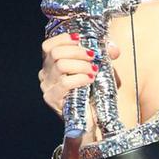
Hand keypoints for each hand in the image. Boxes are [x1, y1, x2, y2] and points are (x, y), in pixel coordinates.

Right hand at [39, 32, 120, 158]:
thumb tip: (113, 49)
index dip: (64, 39)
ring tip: (93, 71)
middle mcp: (45, 74)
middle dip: (78, 51)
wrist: (90, 119)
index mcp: (52, 64)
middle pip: (56, 52)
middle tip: (92, 57)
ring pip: (60, 65)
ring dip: (81, 65)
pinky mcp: (52, 98)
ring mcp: (47, 86)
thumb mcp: (98, 68)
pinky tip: (89, 80)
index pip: (49, 45)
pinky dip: (80, 78)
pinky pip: (64, 82)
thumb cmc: (92, 92)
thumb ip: (104, 56)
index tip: (80, 40)